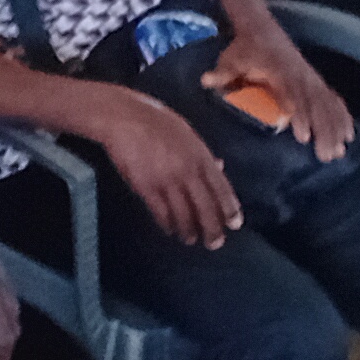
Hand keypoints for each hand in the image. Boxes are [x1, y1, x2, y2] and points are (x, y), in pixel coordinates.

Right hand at [91, 88, 238, 247]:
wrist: (124, 117)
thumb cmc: (157, 121)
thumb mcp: (187, 133)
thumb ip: (204, 153)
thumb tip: (221, 166)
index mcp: (200, 156)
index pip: (221, 188)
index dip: (229, 209)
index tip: (234, 225)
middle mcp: (187, 171)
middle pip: (205, 207)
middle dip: (212, 229)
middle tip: (215, 243)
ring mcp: (166, 180)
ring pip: (183, 214)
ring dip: (189, 231)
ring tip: (190, 239)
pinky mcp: (146, 187)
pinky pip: (160, 212)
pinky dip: (167, 224)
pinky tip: (170, 230)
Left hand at [208, 25, 352, 161]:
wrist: (260, 26)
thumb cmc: (244, 47)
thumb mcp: (231, 59)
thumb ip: (222, 73)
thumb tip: (206, 81)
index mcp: (279, 71)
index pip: (291, 95)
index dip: (298, 115)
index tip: (302, 137)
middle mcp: (299, 75)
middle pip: (315, 105)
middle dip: (323, 130)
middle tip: (326, 155)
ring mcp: (309, 77)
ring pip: (327, 105)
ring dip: (335, 128)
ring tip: (340, 152)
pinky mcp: (315, 79)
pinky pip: (332, 99)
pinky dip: (342, 115)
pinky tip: (349, 134)